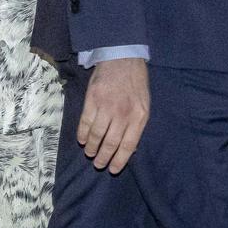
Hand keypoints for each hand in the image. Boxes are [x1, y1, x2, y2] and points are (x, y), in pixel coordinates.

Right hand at [78, 56, 148, 173]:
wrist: (122, 58)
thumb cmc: (135, 83)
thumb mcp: (144, 104)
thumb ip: (137, 123)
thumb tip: (129, 146)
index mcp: (139, 116)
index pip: (129, 145)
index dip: (120, 160)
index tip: (113, 169)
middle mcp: (123, 114)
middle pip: (111, 142)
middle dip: (103, 157)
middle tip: (98, 165)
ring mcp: (106, 106)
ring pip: (97, 134)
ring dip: (92, 147)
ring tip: (89, 153)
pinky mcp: (93, 99)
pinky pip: (86, 122)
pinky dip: (83, 133)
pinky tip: (82, 140)